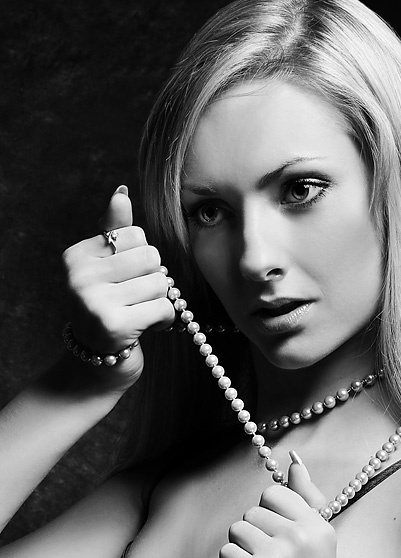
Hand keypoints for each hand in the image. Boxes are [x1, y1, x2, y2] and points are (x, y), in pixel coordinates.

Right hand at [62, 185, 174, 391]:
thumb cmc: (108, 309)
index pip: (136, 235)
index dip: (143, 259)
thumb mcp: (107, 269)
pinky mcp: (115, 325)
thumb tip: (122, 192)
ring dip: (160, 301)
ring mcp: (95, 301)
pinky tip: (150, 327)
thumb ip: (114, 231)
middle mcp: (80, 276)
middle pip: (151, 257)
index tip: (127, 280)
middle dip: (154, 280)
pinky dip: (165, 320)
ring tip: (141, 313)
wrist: (95, 365)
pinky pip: (164, 307)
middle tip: (136, 299)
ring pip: (160, 283)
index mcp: (77, 256)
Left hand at [220, 454, 339, 557]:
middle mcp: (301, 535)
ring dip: (242, 552)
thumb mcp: (319, 550)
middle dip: (255, 537)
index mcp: (320, 527)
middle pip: (252, 512)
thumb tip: (295, 464)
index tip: (280, 544)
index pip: (274, 494)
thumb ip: (306, 504)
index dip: (269, 518)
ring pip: (236, 529)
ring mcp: (277, 554)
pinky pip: (227, 552)